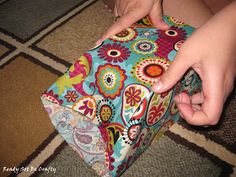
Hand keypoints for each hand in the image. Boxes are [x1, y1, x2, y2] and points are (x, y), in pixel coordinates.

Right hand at [96, 0, 168, 43]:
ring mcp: (119, 6)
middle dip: (122, 34)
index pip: (120, 25)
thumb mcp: (155, 2)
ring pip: (118, 21)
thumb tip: (165, 28)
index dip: (109, 34)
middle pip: (119, 27)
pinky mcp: (117, 4)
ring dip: (124, 25)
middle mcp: (123, 10)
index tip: (99, 41)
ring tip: (132, 28)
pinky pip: (118, 15)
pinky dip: (123, 18)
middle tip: (125, 41)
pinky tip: (131, 18)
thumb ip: (157, 16)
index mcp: (134, 11)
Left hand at [152, 2, 235, 125]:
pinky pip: (210, 97)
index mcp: (216, 86)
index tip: (179, 102)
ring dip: (193, 105)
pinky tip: (187, 87)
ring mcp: (223, 85)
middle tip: (178, 97)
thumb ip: (172, 73)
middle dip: (191, 111)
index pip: (211, 117)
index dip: (193, 117)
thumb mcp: (186, 54)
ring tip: (180, 93)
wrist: (230, 24)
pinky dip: (197, 98)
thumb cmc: (210, 37)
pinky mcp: (221, 80)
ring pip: (210, 106)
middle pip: (210, 115)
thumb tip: (157, 89)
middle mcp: (222, 89)